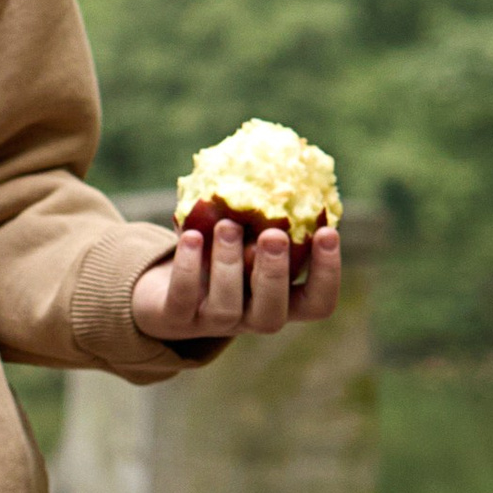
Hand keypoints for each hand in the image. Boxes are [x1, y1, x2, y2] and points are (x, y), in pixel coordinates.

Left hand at [132, 218, 340, 345]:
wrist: (164, 289)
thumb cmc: (219, 256)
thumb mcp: (247, 239)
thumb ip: (267, 220)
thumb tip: (287, 168)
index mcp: (279, 300)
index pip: (317, 302)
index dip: (327, 273)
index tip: (328, 231)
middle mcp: (250, 318)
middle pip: (272, 314)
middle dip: (274, 272)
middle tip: (274, 235)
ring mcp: (212, 324)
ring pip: (226, 307)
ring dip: (228, 263)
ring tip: (227, 225)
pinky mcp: (175, 319)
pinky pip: (182, 299)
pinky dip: (187, 266)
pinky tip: (192, 235)